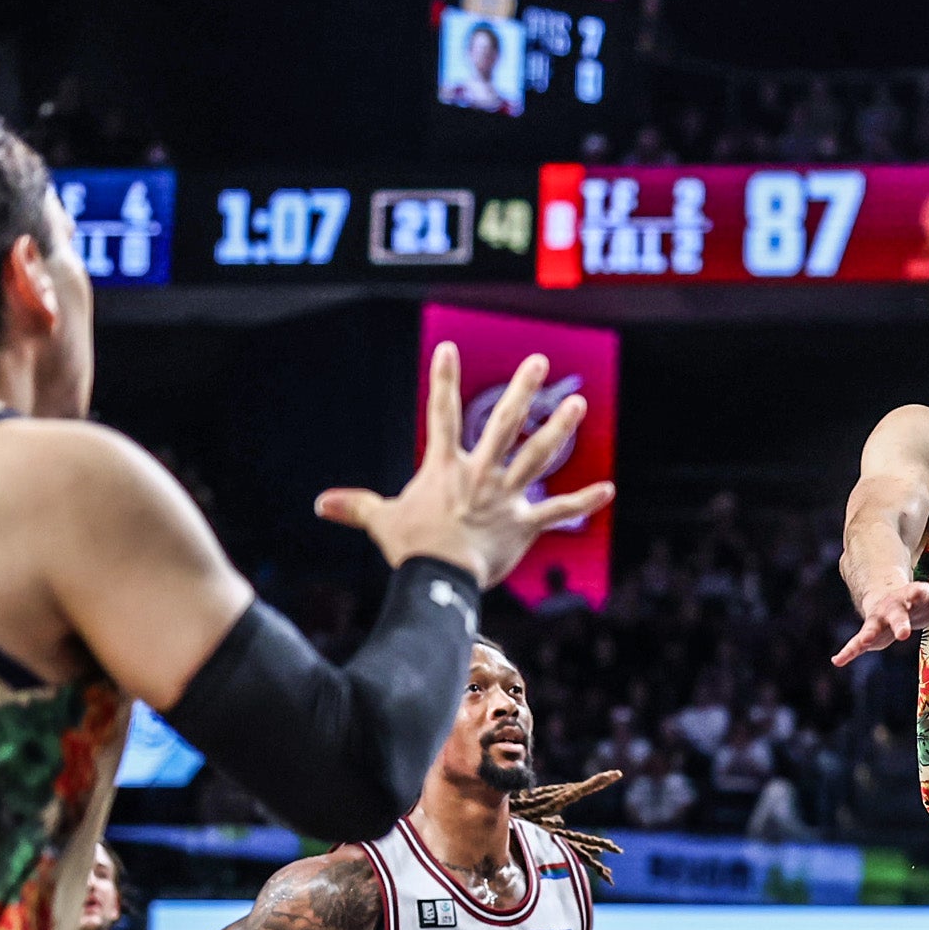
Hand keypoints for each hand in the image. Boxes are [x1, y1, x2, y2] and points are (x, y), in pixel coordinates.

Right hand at [314, 343, 602, 586]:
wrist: (440, 580)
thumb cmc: (411, 549)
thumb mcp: (381, 521)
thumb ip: (356, 507)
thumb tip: (320, 504)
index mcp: (446, 467)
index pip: (442, 414)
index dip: (444, 380)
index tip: (449, 349)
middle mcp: (480, 474)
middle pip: (504, 423)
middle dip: (522, 390)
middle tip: (539, 361)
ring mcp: (506, 497)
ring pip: (538, 456)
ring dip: (559, 428)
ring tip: (577, 402)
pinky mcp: (525, 525)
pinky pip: (559, 511)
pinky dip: (584, 501)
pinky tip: (608, 489)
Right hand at [830, 569, 928, 665]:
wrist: (889, 596)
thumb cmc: (921, 600)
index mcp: (913, 595)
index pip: (918, 593)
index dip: (920, 593)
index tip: (924, 591)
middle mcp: (894, 607)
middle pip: (897, 613)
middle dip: (899, 621)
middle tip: (903, 632)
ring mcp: (880, 620)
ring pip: (874, 628)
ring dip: (869, 637)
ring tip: (864, 645)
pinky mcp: (871, 633)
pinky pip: (858, 643)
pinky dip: (848, 651)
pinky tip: (837, 661)